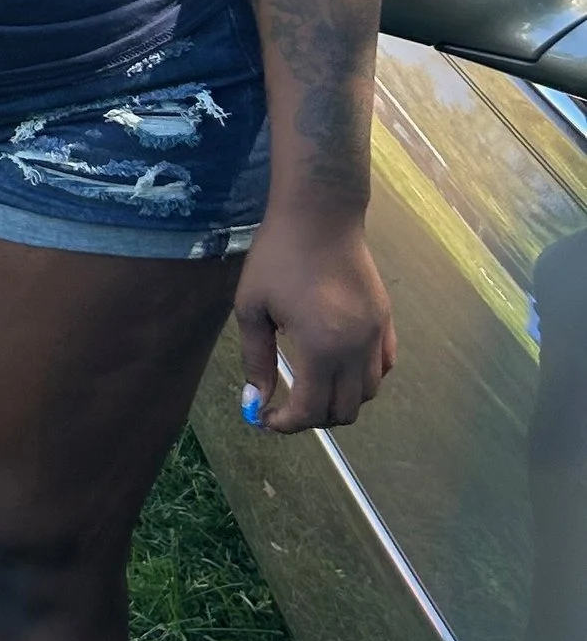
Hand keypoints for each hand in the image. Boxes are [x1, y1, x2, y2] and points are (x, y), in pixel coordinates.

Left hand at [232, 208, 393, 432]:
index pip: (310, 411)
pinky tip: (338, 368)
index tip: (265, 418)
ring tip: (310, 388)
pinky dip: (363, 380)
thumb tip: (255, 402)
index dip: (285, 424)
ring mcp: (377, 336)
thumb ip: (256, 359)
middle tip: (285, 406)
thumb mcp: (252, 308)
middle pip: (344, 411)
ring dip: (339, 402)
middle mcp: (356, 350)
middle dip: (311, 419)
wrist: (320, 216)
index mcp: (320, 349)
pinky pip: (383, 368)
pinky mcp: (387, 321)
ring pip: (368, 394)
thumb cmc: (278, 257)